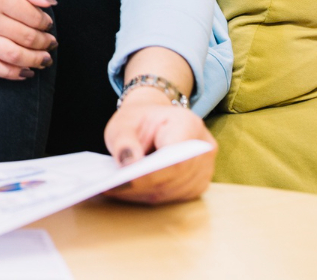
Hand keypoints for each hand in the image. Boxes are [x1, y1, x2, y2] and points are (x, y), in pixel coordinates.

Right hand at [0, 0, 56, 79]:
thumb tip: (48, 2)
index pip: (32, 16)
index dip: (45, 22)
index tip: (48, 22)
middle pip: (25, 38)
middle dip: (44, 43)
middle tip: (51, 43)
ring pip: (11, 57)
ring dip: (33, 61)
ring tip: (43, 60)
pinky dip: (9, 73)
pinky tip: (22, 73)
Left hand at [103, 89, 216, 204]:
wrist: (155, 121)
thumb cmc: (140, 120)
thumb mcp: (124, 121)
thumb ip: (124, 140)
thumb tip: (129, 165)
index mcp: (189, 124)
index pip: (175, 158)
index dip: (151, 174)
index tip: (124, 180)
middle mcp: (204, 147)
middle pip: (174, 177)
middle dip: (142, 186)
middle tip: (111, 189)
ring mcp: (205, 168)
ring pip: (173, 191)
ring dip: (143, 194)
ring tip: (115, 191)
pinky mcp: (198, 183)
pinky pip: (174, 197)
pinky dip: (149, 196)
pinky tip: (128, 192)